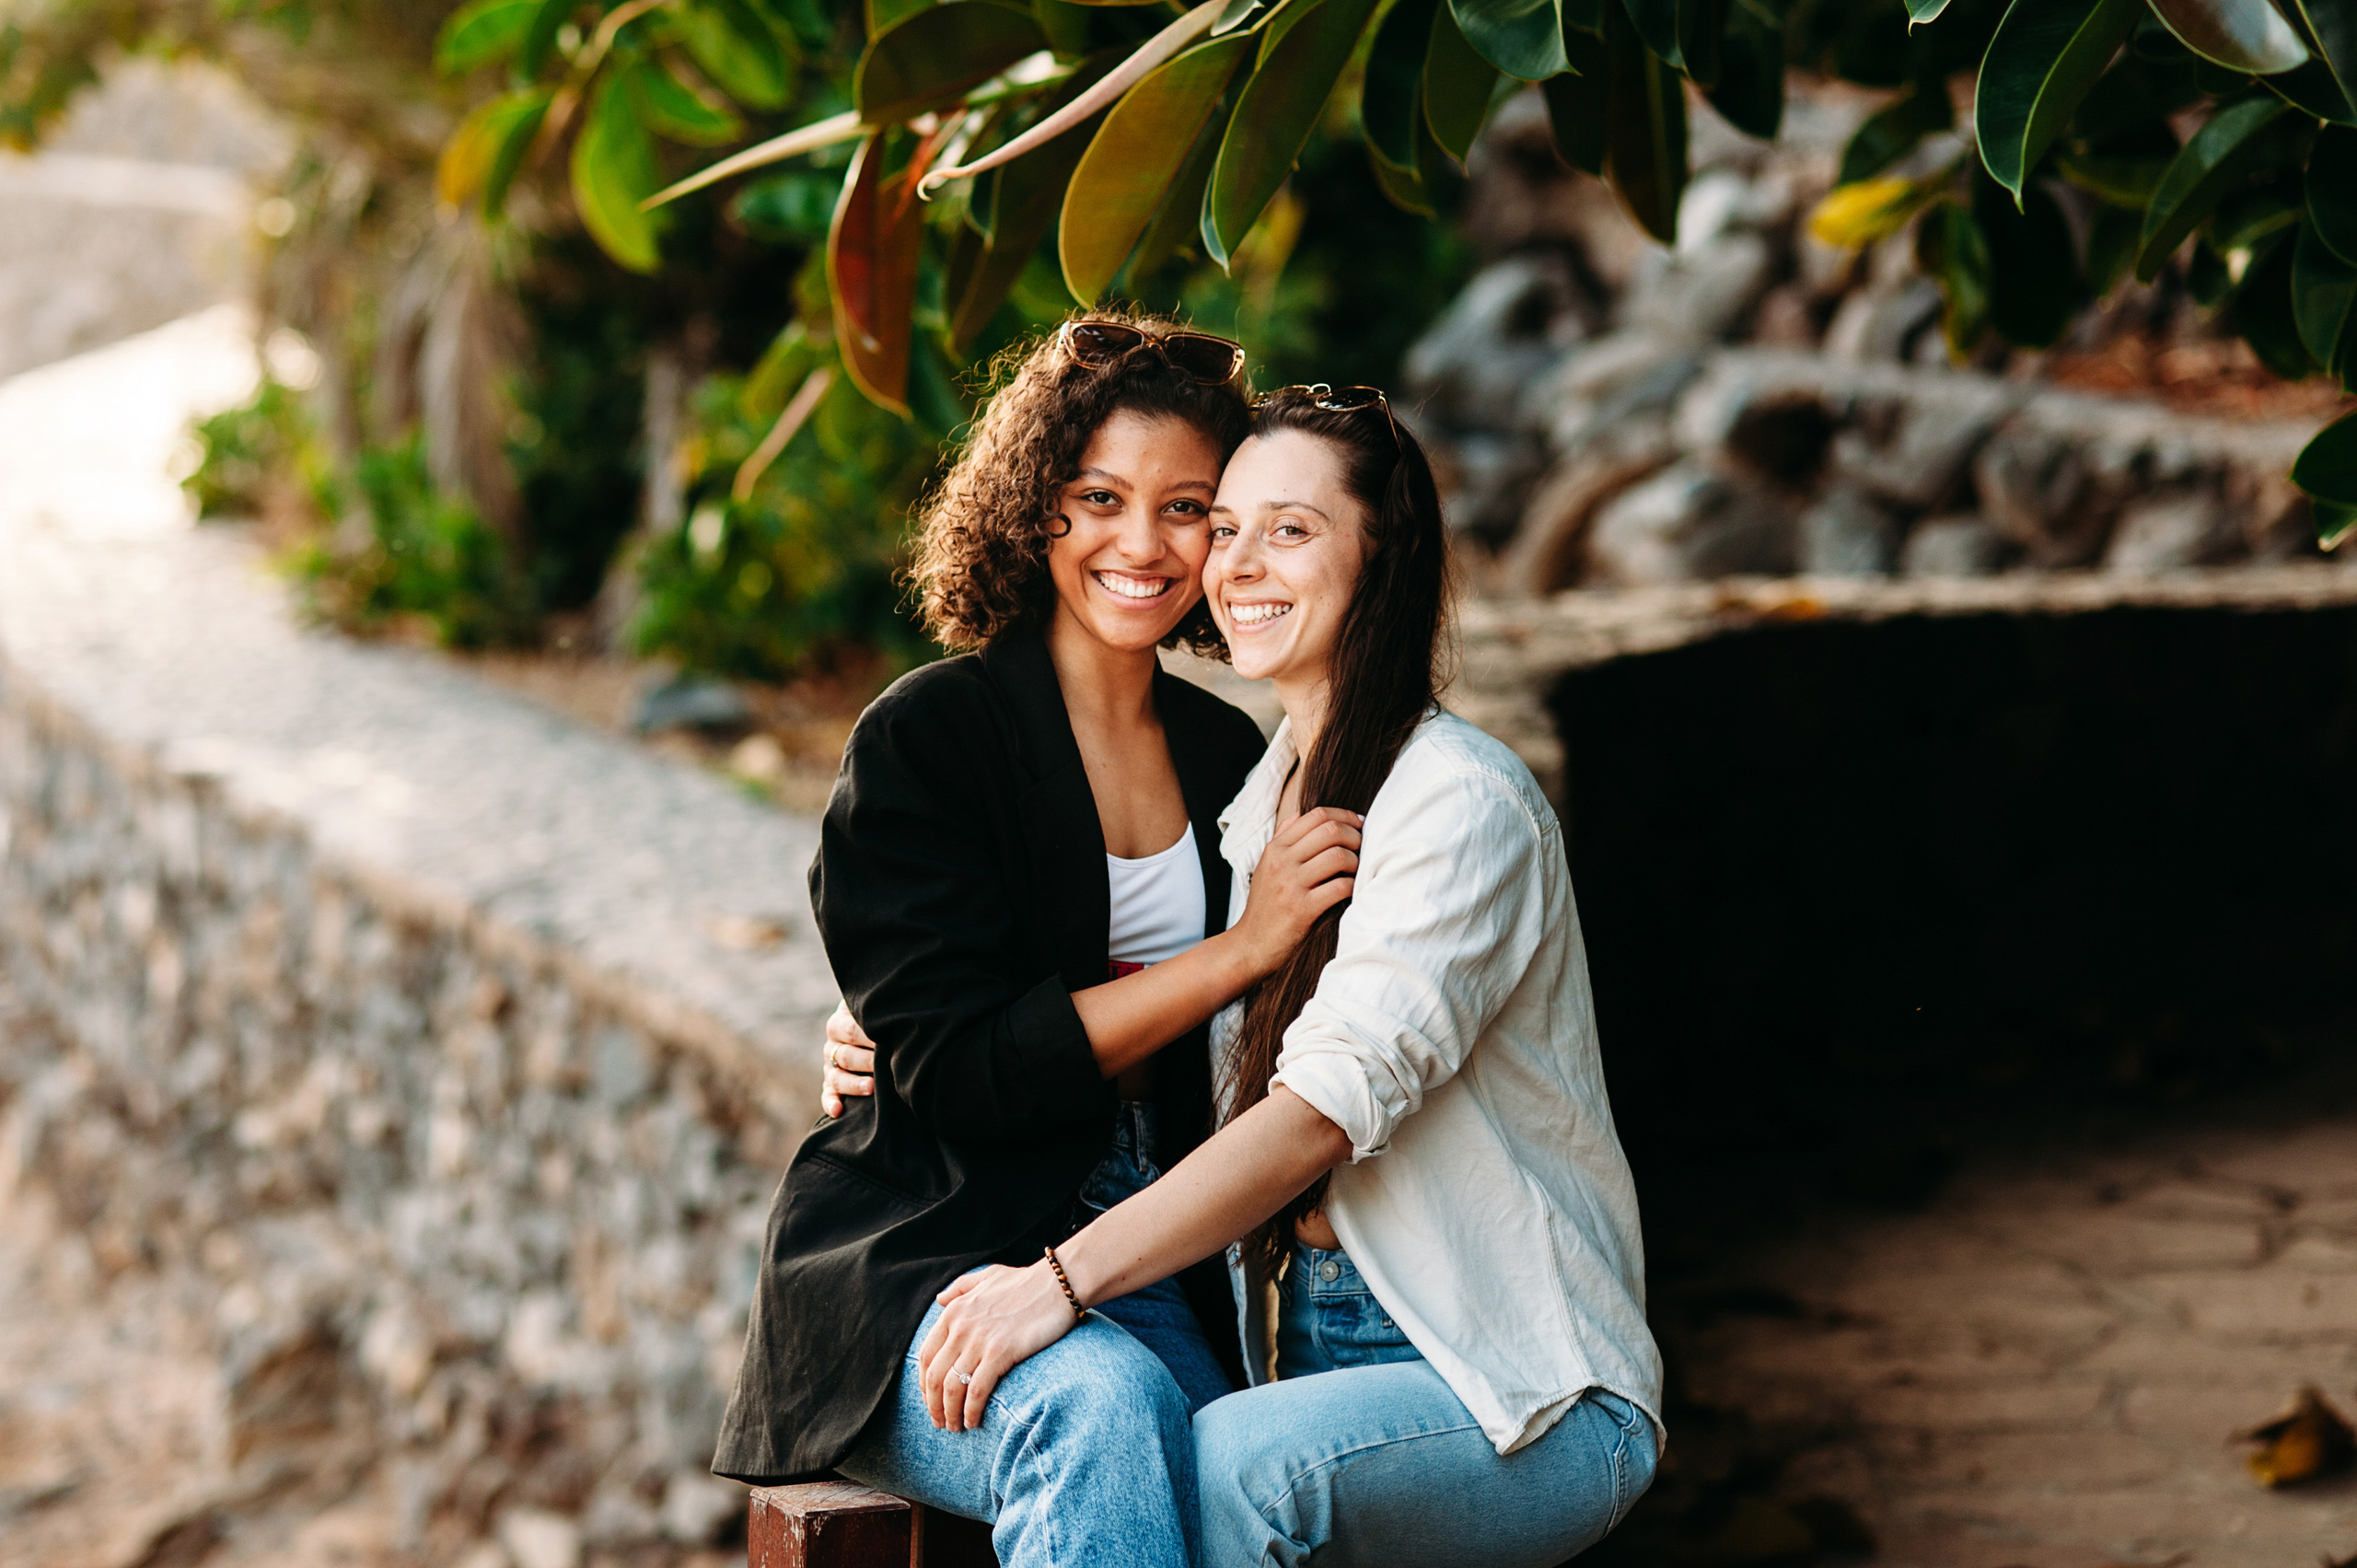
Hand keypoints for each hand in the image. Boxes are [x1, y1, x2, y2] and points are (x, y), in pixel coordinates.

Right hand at [820, 1002, 877, 1116]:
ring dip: (853, 1083)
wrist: (872, 1028)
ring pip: (837, 1077)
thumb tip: (899, 1015)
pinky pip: (828, 1095)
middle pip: (846, 1055)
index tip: (888, 1041)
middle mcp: (833, 1045)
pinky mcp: (831, 1084)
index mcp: (840, 1022)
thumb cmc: (880, 1017)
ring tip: (870, 1087)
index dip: (869, 1036)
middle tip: (882, 1064)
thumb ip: (882, 1011)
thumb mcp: (876, 1009)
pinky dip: (830, 1103)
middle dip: (866, 1061)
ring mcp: (830, 1066)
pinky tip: (838, 1111)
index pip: (851, 1030)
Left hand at [915, 1262, 1080, 1430]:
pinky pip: (976, 1391)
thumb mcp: (987, 1275)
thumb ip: (960, 1287)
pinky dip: (971, 1411)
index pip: (926, 1356)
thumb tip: (939, 1299)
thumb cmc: (1027, 1282)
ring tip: (955, 1427)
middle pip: (934, 1377)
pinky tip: (974, 1422)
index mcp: (954, 1311)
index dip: (924, 1384)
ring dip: (949, 1413)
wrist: (1059, 1284)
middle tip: (940, 1422)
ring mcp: (979, 1340)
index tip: (931, 1400)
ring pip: (951, 1388)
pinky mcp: (1000, 1353)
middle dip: (933, 1405)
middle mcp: (960, 1327)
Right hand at [1231, 805, 1359, 971]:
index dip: (1345, 816)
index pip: (1316, 815)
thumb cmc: (1265, 905)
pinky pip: (1339, 887)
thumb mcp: (1266, 866)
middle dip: (1355, 836)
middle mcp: (1282, 862)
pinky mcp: (1302, 909)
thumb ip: (1283, 839)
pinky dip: (1353, 886)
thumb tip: (1300, 813)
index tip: (1358, 825)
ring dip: (1356, 862)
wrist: (1250, 944)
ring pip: (1338, 856)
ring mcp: (1291, 885)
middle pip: (1330, 831)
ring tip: (1356, 871)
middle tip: (1362, 848)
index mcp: (1276, 848)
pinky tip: (1352, 890)